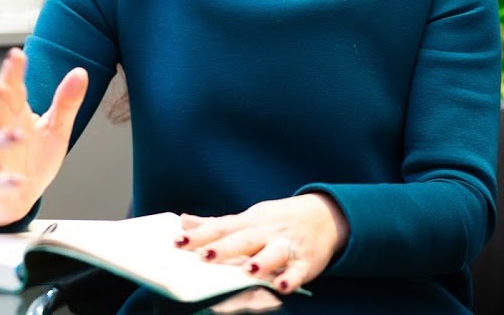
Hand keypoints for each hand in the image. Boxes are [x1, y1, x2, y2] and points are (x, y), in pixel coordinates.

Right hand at [0, 47, 87, 225]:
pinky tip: (19, 179)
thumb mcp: (55, 128)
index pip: (12, 90)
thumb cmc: (33, 157)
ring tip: (17, 134)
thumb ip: (66, 102)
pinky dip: (7, 180)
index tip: (15, 54)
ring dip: (2, 139)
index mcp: (15, 115)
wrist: (16, 196)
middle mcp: (0, 132)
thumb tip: (80, 72)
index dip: (12, 73)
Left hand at [175, 194, 349, 294]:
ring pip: (273, 253)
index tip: (178, 242)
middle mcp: (267, 232)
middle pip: (244, 239)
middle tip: (205, 256)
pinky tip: (282, 287)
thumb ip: (217, 224)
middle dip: (225, 248)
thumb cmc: (277, 221)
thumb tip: (183, 221)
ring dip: (261, 262)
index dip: (199, 235)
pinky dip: (291, 279)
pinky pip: (298, 272)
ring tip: (247, 270)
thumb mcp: (249, 218)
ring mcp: (287, 246)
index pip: (221, 227)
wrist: (325, 216)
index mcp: (250, 221)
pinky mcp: (305, 263)